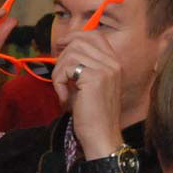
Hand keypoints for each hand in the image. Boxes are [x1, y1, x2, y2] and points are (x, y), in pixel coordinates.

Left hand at [51, 31, 122, 158]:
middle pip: (79, 41)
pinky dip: (58, 82)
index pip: (95, 35)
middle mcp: (113, 63)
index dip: (75, 36)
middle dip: (62, 55)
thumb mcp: (89, 84)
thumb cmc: (92, 114)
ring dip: (58, 72)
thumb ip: (81, 65)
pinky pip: (66, 68)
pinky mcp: (94, 78)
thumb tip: (61, 49)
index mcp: (114, 63)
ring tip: (62, 90)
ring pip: (70, 54)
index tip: (60, 45)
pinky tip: (63, 98)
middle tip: (58, 74)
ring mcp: (105, 69)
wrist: (101, 136)